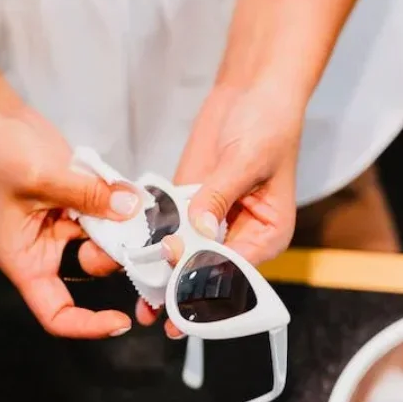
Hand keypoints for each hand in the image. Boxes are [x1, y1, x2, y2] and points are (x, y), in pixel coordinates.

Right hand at [0, 108, 142, 337]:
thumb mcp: (41, 176)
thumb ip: (88, 195)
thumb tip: (130, 208)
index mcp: (26, 260)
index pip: (57, 314)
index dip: (89, 325)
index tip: (120, 319)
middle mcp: (46, 249)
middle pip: (92, 270)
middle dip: (114, 252)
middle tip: (129, 225)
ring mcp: (65, 226)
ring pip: (106, 240)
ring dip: (120, 223)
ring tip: (121, 195)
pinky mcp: (78, 204)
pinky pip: (109, 212)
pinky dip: (118, 202)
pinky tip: (119, 185)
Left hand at [136, 83, 304, 336]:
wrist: (253, 91)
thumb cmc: (267, 124)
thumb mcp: (246, 160)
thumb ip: (219, 195)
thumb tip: (199, 227)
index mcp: (267, 234)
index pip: (236, 270)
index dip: (206, 282)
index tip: (180, 293)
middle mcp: (240, 236)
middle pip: (209, 273)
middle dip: (182, 291)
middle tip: (153, 310)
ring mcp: (212, 222)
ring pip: (186, 258)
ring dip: (163, 276)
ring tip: (140, 300)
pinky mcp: (190, 205)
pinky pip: (170, 230)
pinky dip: (154, 244)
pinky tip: (135, 259)